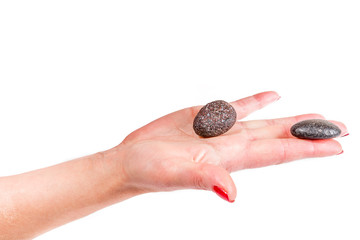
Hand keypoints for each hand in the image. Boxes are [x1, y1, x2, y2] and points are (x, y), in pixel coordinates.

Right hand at [116, 91, 346, 201]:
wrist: (132, 161)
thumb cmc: (150, 171)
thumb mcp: (176, 175)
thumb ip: (205, 179)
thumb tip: (231, 193)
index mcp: (230, 157)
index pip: (278, 152)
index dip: (308, 148)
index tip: (337, 144)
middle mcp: (231, 145)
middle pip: (279, 138)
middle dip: (310, 134)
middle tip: (340, 128)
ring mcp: (219, 131)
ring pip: (263, 123)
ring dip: (290, 121)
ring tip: (314, 118)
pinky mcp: (204, 118)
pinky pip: (237, 108)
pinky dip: (256, 102)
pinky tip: (271, 96)